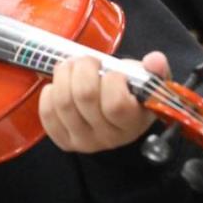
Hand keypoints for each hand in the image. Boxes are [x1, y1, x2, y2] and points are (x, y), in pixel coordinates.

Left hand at [39, 51, 169, 153]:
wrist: (118, 116)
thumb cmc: (133, 95)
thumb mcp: (149, 82)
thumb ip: (155, 70)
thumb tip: (155, 60)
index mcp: (131, 124)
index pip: (116, 104)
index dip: (112, 79)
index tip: (114, 71)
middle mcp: (107, 138)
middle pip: (84, 97)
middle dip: (83, 68)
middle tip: (88, 60)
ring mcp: (82, 141)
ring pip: (62, 101)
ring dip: (63, 74)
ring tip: (72, 66)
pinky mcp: (62, 139)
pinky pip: (47, 112)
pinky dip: (49, 92)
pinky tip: (60, 85)